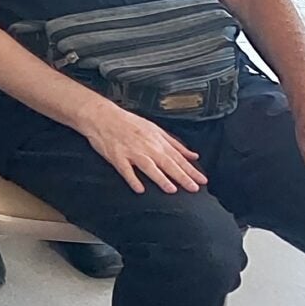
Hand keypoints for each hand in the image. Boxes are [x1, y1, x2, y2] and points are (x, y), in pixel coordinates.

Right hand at [86, 104, 208, 193]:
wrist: (102, 116)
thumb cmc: (129, 122)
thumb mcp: (155, 129)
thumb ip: (175, 144)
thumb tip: (193, 155)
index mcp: (157, 141)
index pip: (178, 158)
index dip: (191, 170)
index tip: (202, 180)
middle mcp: (147, 147)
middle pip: (167, 163)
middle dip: (182, 176)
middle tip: (194, 188)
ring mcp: (131, 152)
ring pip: (149, 166)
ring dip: (160, 178)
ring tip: (171, 190)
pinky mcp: (117, 156)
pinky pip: (126, 170)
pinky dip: (132, 179)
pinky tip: (139, 189)